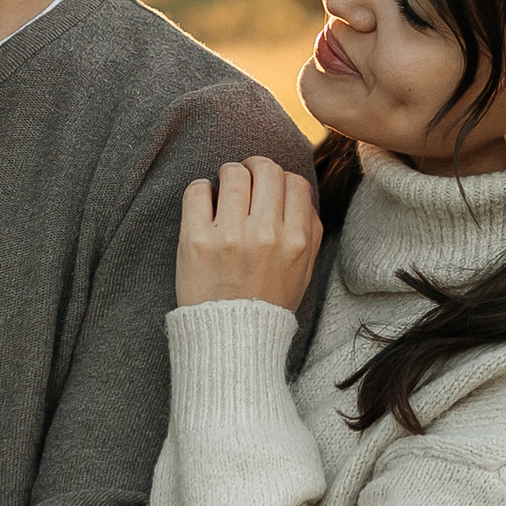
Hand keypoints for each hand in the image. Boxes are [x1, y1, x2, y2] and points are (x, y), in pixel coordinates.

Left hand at [177, 158, 320, 311]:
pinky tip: (204, 202)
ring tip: (222, 190)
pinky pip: (197, 190)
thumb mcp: (303, 271)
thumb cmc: (267, 303)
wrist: (230, 338)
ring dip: (227, 175)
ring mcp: (230, 236)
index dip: (281, 179)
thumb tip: (301, 191)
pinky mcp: (196, 240)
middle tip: (245, 177)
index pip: (294, 182)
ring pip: (232, 173)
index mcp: (295, 241)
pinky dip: (200, 189)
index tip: (268, 188)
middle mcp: (266, 235)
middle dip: (255, 167)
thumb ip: (309, 230)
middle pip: (266, 170)